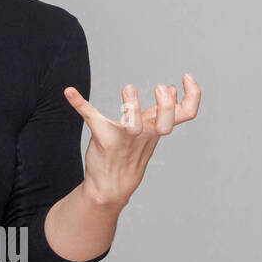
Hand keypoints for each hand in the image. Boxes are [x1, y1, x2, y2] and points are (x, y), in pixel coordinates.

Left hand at [64, 73, 201, 207]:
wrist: (111, 184)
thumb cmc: (131, 154)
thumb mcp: (149, 132)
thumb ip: (159, 112)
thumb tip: (171, 88)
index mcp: (157, 128)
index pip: (186, 113)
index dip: (193, 95)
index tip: (186, 76)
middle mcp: (145, 134)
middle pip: (166, 121)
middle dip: (167, 104)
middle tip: (161, 86)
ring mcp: (124, 138)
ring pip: (134, 125)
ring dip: (132, 107)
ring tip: (128, 87)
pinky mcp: (103, 139)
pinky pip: (91, 118)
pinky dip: (79, 103)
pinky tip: (69, 92)